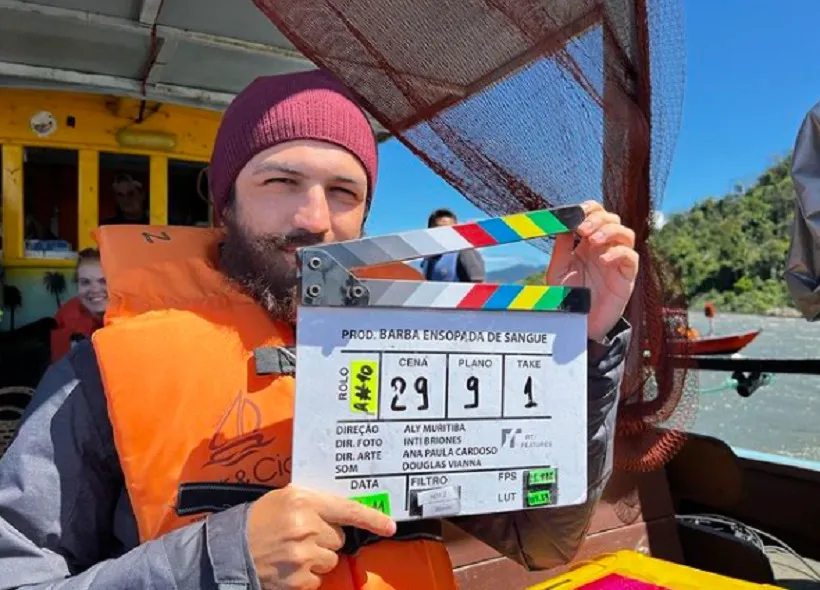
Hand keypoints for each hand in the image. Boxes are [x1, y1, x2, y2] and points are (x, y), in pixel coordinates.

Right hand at [247, 485, 396, 589]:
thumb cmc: (259, 519)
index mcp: (305, 502)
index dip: (372, 518)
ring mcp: (304, 556)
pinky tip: (289, 566)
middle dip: (325, 537)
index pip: (348, 510)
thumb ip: (314, 501)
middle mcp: (307, 528)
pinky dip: (307, 575)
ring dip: (318, 557)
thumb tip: (343, 510)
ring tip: (293, 550)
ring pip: (331, 559)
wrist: (231, 550)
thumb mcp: (285, 497)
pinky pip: (318, 578)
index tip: (389, 526)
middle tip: (303, 534)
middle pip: (339, 537)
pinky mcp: (299, 580)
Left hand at [546, 200, 638, 341]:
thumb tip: (563, 225)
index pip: (596, 215)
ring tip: (594, 240)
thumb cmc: (567, 299)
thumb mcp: (557, 271)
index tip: (578, 212)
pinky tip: (604, 259)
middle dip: (598, 219)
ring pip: (625, 234)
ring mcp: (616, 261)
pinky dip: (619, 253)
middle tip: (583, 230)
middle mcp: (604, 248)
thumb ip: (561, 249)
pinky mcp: (626, 277)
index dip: (590, 209)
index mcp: (587, 244)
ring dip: (610, 231)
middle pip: (612, 219)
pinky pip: (630, 258)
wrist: (578, 325)